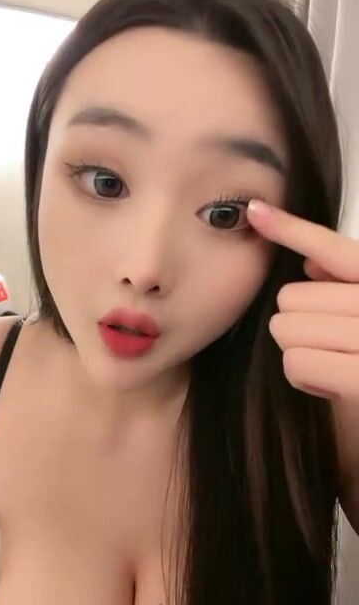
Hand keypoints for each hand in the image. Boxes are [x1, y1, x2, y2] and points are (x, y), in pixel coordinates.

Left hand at [247, 199, 358, 505]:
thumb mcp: (358, 341)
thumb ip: (344, 296)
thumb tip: (307, 258)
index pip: (342, 252)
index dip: (296, 229)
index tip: (256, 210)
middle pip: (297, 298)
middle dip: (298, 328)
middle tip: (330, 357)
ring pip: (290, 328)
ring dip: (299, 356)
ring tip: (332, 377)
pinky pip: (299, 361)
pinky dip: (304, 380)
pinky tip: (326, 393)